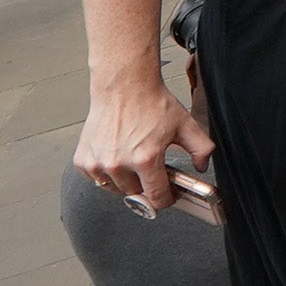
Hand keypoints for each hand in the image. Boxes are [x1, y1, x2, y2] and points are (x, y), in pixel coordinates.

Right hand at [76, 70, 213, 212]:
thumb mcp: (185, 125)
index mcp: (145, 159)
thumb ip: (201, 149)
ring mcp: (98, 163)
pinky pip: (97, 180)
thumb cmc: (150, 103)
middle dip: (147, 186)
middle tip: (153, 172)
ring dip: (127, 182)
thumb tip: (202, 166)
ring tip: (135, 163)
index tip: (169, 196)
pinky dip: (107, 175)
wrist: (124, 87)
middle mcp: (119, 163)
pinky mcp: (83, 160)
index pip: (156, 197)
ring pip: (116, 189)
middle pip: (136, 194)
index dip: (167, 199)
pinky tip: (117, 160)